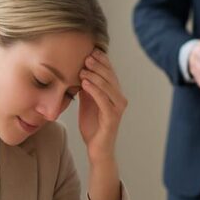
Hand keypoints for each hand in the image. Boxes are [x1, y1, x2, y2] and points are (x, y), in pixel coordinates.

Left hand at [78, 49, 126, 163]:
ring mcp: (117, 108)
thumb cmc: (93, 126)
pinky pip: (104, 100)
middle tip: (86, 57)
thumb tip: (80, 71)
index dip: (102, 61)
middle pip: (110, 77)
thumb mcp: (87, 102)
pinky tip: (85, 84)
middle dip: (98, 66)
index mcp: (114, 93)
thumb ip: (87, 88)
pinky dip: (95, 91)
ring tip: (83, 70)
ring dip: (95, 76)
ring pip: (108, 87)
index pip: (110, 73)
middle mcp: (119, 98)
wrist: (97, 148)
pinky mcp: (112, 117)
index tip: (90, 51)